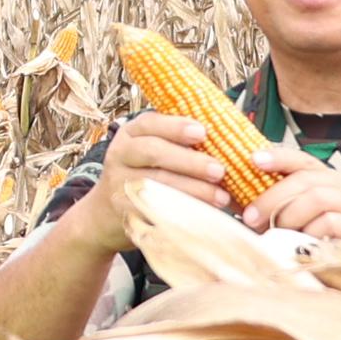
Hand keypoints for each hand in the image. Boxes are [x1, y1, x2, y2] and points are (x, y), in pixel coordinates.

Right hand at [73, 114, 242, 250]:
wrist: (104, 215)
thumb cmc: (144, 176)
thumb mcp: (151, 153)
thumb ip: (182, 144)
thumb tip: (236, 142)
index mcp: (131, 134)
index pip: (150, 123)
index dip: (176, 126)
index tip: (203, 132)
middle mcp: (120, 154)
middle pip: (152, 151)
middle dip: (189, 161)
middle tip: (220, 170)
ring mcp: (119, 184)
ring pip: (155, 184)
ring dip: (192, 190)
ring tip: (222, 197)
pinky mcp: (124, 212)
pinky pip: (154, 211)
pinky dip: (181, 213)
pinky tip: (204, 215)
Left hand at [238, 139, 340, 251]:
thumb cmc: (318, 246)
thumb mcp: (293, 221)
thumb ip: (274, 206)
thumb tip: (236, 194)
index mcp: (328, 179)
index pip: (303, 159)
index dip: (278, 157)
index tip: (253, 159)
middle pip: (305, 179)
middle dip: (272, 197)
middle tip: (251, 218)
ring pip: (317, 198)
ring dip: (290, 216)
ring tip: (277, 233)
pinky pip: (330, 222)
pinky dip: (309, 232)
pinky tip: (301, 244)